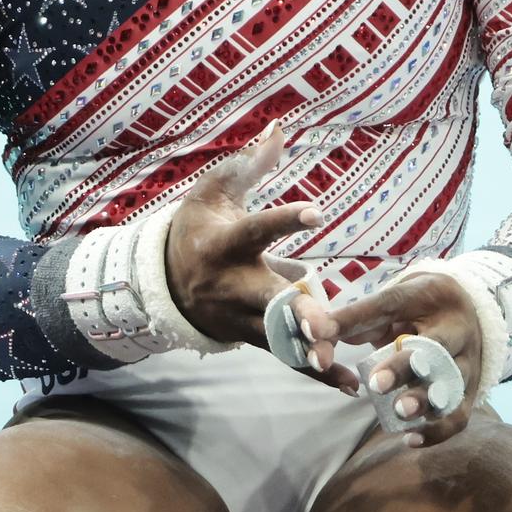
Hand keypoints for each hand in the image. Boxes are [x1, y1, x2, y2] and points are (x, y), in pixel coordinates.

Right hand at [163, 121, 356, 391]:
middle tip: (323, 323)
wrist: (161, 280)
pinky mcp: (250, 337)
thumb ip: (253, 164)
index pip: (256, 230)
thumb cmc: (199, 225)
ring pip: (277, 336)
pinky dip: (316, 373)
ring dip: (308, 350)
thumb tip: (281, 125)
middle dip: (294, 313)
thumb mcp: (217, 190)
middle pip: (266, 300)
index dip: (284, 221)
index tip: (317, 212)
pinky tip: (350, 386)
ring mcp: (239, 317)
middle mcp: (231, 285)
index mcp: (224, 243)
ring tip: (341, 361)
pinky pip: (286, 357)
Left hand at [327, 271, 483, 446]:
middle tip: (377, 385)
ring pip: (453, 384)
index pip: (390, 303)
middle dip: (405, 367)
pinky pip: (460, 415)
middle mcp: (456, 327)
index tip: (322, 335)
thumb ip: (352, 320)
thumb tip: (312, 334)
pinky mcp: (471, 390)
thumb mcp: (389, 304)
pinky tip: (410, 438)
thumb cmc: (417, 310)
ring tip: (400, 413)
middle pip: (436, 347)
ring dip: (426, 401)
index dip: (356, 319)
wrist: (469, 311)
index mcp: (429, 296)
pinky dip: (437, 431)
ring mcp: (468, 360)